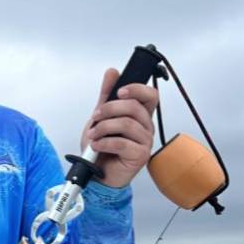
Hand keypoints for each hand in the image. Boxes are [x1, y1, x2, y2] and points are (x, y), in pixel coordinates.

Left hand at [80, 67, 158, 187]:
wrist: (96, 171)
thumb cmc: (102, 146)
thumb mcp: (100, 117)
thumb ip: (106, 96)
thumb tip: (112, 72)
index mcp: (140, 115)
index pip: (150, 95)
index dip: (137, 89)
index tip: (119, 91)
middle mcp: (146, 127)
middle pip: (135, 107)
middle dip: (110, 109)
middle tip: (96, 117)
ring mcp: (145, 142)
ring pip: (127, 124)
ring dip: (103, 128)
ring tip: (93, 135)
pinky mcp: (140, 156)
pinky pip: (122, 143)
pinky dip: (104, 142)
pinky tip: (97, 145)